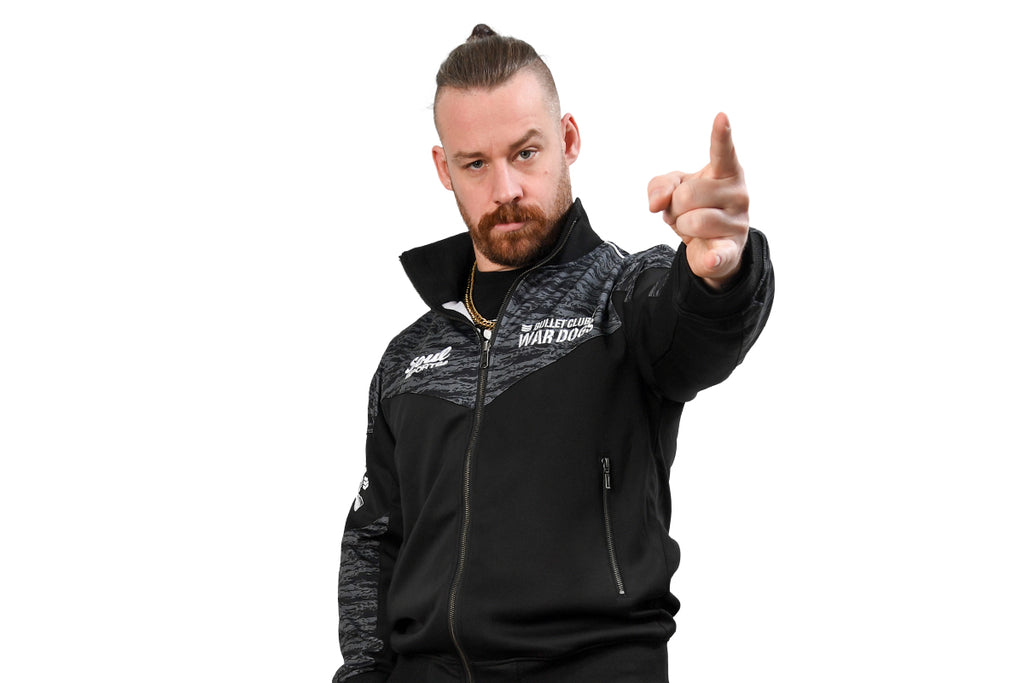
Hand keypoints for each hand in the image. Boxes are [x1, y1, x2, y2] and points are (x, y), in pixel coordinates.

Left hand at [647, 112, 748, 289]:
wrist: (711, 245)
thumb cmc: (695, 207)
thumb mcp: (673, 189)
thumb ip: (659, 186)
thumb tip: (657, 204)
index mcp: (727, 172)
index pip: (723, 152)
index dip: (721, 135)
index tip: (721, 116)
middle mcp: (738, 194)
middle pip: (687, 195)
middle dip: (676, 206)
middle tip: (685, 211)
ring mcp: (737, 223)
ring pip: (691, 221)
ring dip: (681, 226)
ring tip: (692, 227)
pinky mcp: (730, 249)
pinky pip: (718, 252)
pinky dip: (712, 256)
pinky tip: (711, 256)